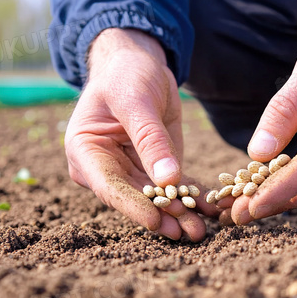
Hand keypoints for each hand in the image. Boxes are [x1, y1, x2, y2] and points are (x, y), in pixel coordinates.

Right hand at [64, 28, 219, 240]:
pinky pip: (174, 187)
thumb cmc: (126, 75)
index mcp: (85, 150)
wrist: (136, 64)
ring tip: (201, 231)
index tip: (157, 221)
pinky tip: (211, 211)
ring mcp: (130, 171)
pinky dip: (192, 198)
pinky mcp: (155, 169)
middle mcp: (104, 167)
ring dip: (179, 214)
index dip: (133, 206)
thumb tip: (167, 180)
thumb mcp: (136, 100)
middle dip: (162, 217)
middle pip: (134, 198)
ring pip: (155, 199)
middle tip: (188, 233)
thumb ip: (150, 139)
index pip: (109, 184)